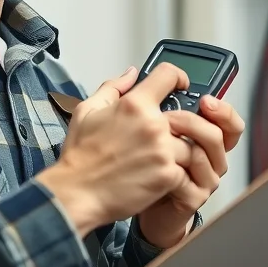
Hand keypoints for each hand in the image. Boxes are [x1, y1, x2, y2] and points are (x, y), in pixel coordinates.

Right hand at [35, 63, 193, 236]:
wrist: (77, 192)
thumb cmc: (80, 156)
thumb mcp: (87, 110)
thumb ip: (113, 87)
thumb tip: (132, 74)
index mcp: (134, 104)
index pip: (169, 75)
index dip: (178, 77)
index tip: (181, 85)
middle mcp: (153, 125)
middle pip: (186, 117)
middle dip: (179, 127)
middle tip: (168, 137)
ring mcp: (163, 151)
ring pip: (190, 145)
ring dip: (180, 153)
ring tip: (163, 162)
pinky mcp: (168, 176)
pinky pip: (187, 170)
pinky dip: (178, 175)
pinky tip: (162, 178)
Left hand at [136, 95, 244, 248]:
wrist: (129, 201)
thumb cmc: (140, 164)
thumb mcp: (140, 125)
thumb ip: (140, 98)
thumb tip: (133, 72)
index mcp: (202, 136)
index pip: (227, 119)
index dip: (222, 108)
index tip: (206, 98)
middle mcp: (209, 156)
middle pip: (225, 134)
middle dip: (198, 121)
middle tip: (172, 117)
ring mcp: (204, 177)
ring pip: (208, 154)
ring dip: (184, 143)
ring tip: (160, 138)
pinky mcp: (194, 197)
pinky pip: (195, 180)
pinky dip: (177, 170)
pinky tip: (160, 164)